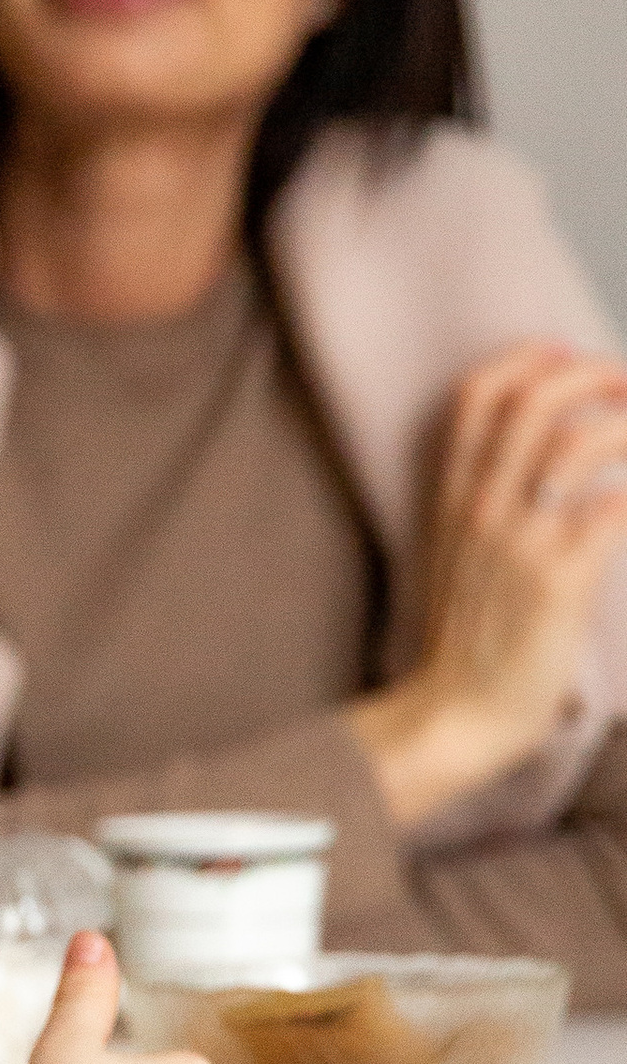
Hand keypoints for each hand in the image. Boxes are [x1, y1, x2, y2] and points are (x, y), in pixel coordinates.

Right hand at [351, 341, 626, 826]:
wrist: (457, 711)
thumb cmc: (469, 638)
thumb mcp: (460, 555)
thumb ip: (488, 503)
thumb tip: (545, 462)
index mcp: (452, 497)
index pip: (477, 396)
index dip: (529, 359)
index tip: (569, 352)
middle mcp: (480, 508)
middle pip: (533, 403)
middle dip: (593, 377)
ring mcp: (517, 541)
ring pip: (576, 445)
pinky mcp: (557, 580)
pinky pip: (613, 508)